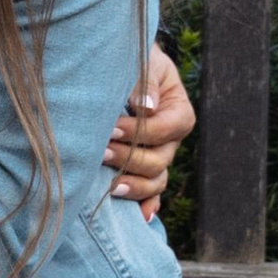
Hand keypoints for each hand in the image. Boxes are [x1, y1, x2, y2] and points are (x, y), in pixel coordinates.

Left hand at [107, 46, 192, 221]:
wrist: (112, 66)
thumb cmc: (127, 60)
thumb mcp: (139, 61)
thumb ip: (143, 82)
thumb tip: (145, 106)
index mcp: (177, 111)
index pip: (169, 128)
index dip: (142, 132)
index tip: (111, 127)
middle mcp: (170, 139)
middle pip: (160, 160)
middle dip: (131, 159)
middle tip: (100, 152)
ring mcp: (157, 156)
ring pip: (156, 180)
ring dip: (135, 185)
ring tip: (110, 186)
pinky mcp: (140, 168)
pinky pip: (150, 194)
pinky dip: (146, 206)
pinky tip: (137, 217)